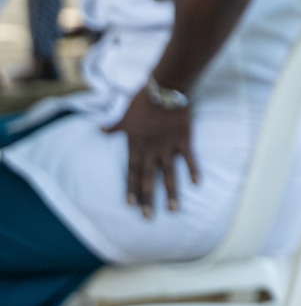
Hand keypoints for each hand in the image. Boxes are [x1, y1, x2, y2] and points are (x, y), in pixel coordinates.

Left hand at [106, 92, 198, 218]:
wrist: (165, 88)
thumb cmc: (143, 100)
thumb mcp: (125, 114)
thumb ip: (115, 126)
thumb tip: (100, 130)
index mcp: (135, 145)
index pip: (131, 171)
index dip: (131, 188)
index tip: (130, 204)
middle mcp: (150, 150)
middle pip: (148, 178)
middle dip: (147, 198)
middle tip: (147, 216)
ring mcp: (168, 146)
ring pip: (168, 174)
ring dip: (170, 192)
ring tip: (172, 209)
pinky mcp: (183, 140)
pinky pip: (188, 159)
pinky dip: (192, 170)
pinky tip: (196, 183)